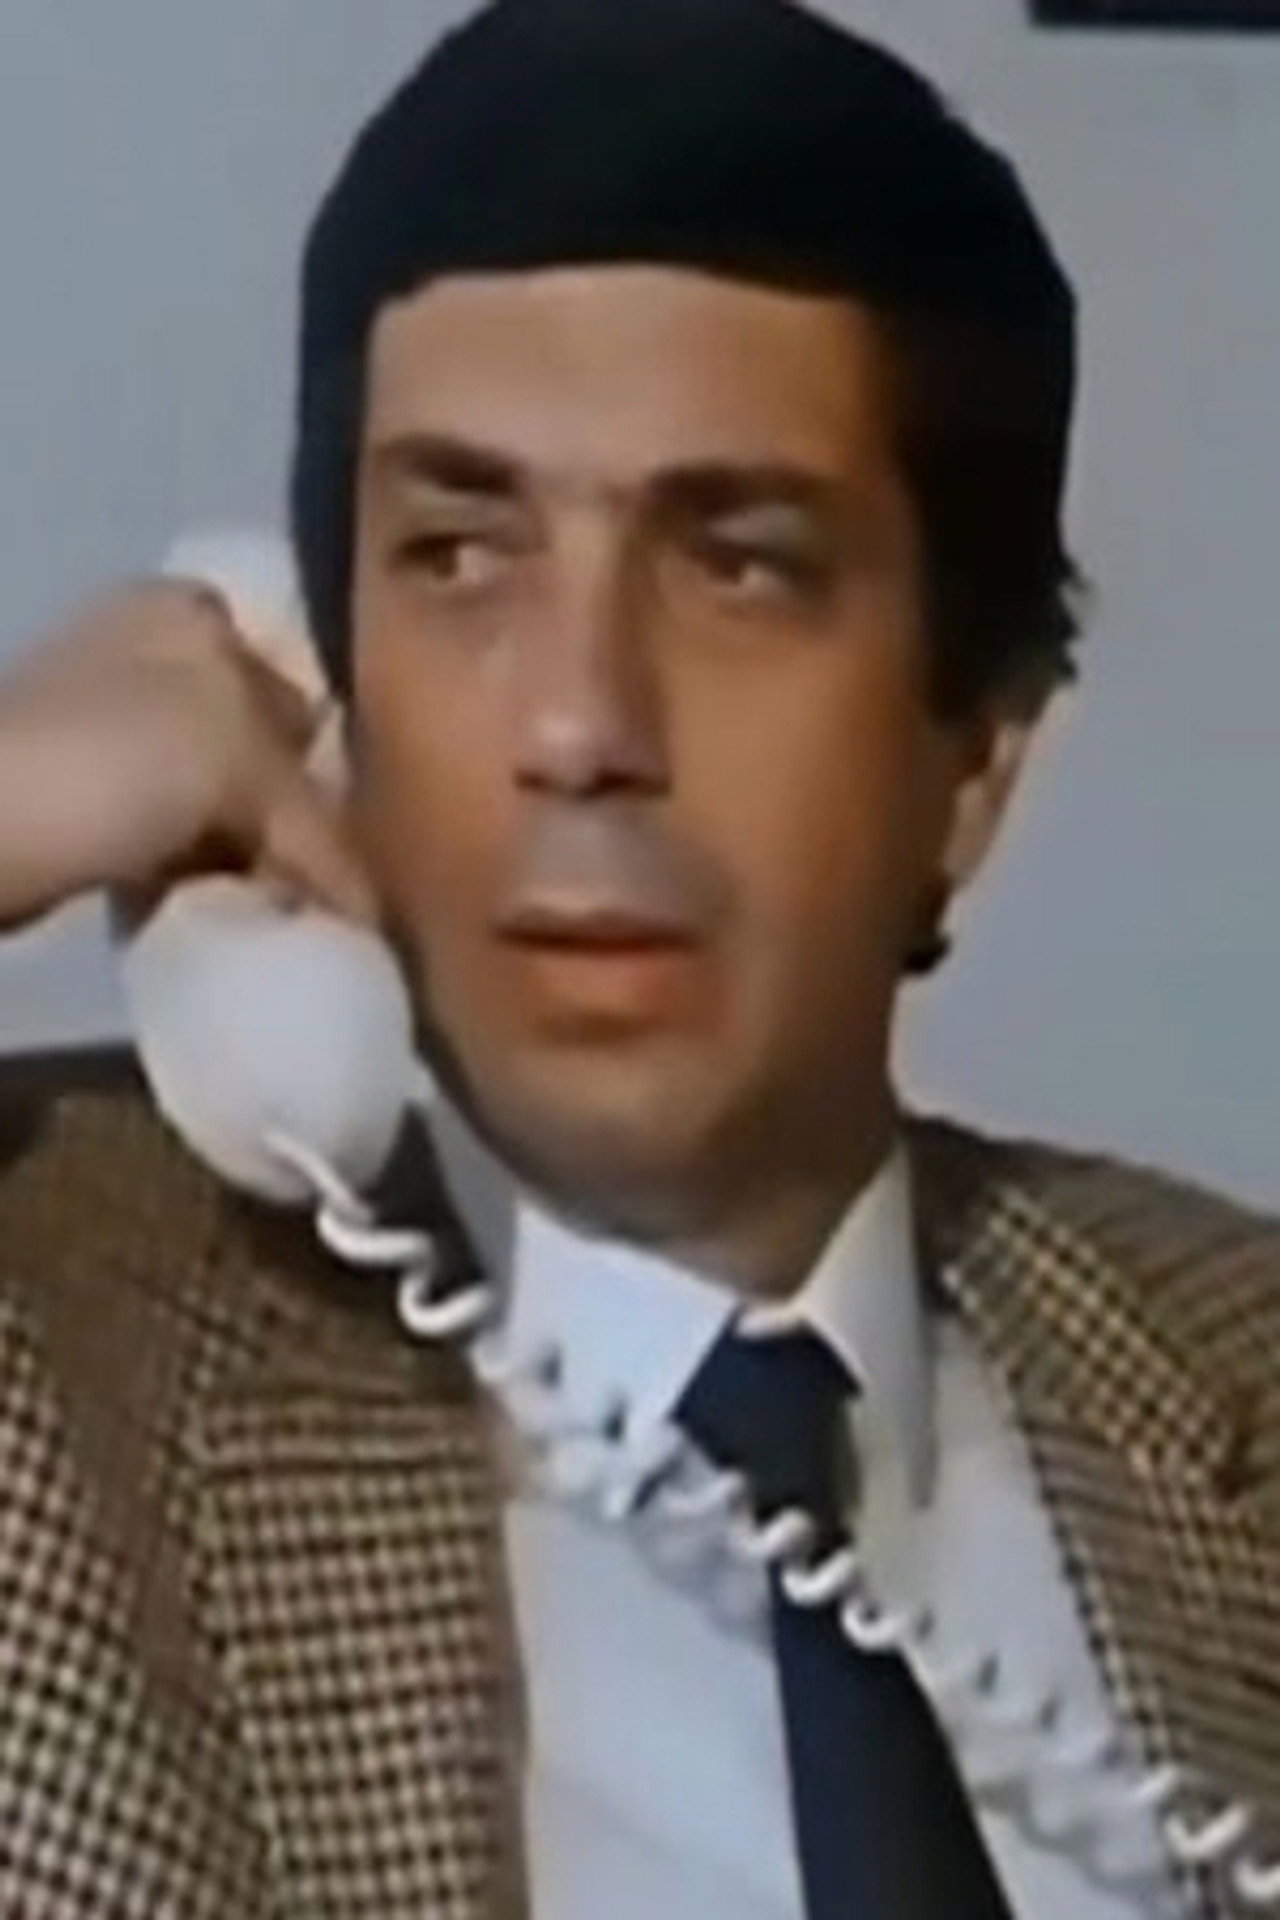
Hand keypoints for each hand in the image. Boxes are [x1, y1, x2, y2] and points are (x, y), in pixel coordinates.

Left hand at [0, 579, 375, 932]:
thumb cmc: (105, 766)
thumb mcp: (239, 766)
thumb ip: (320, 823)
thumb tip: (372, 902)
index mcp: (196, 611)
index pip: (306, 682)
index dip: (341, 760)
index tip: (371, 831)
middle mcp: (154, 652)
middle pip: (264, 744)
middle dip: (295, 813)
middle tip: (328, 880)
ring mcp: (110, 726)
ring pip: (220, 798)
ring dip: (250, 854)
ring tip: (277, 907)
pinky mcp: (79, 798)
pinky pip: (173, 840)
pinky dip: (198, 874)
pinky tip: (212, 907)